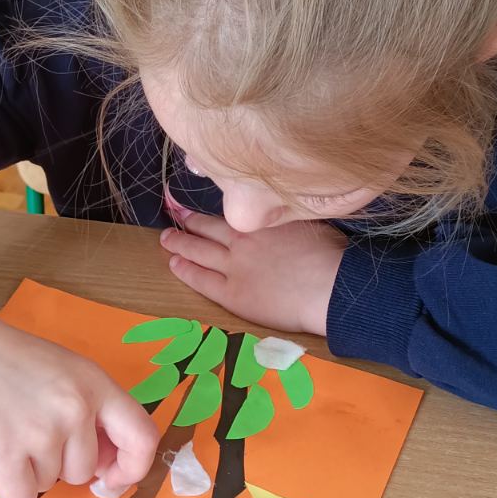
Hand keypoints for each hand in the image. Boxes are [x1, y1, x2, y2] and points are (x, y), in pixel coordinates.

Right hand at [0, 273, 157, 497]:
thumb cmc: (8, 360)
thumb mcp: (65, 372)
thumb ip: (91, 410)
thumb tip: (107, 467)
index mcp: (95, 384)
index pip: (141, 438)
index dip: (132, 468)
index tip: (110, 477)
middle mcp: (75, 409)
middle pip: (83, 470)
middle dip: (58, 463)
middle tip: (28, 431)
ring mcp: (41, 433)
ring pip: (49, 485)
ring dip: (29, 470)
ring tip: (7, 431)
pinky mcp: (5, 456)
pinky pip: (21, 497)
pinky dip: (7, 484)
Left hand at [160, 215, 344, 335]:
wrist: (329, 287)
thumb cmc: (330, 255)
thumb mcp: (309, 223)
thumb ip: (288, 218)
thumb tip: (286, 211)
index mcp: (262, 221)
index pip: (229, 212)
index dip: (214, 209)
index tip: (203, 204)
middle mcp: (243, 239)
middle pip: (208, 227)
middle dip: (189, 220)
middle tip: (175, 213)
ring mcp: (234, 266)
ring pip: (198, 250)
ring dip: (179, 242)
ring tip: (166, 237)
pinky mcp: (232, 294)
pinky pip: (201, 279)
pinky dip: (185, 269)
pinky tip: (174, 263)